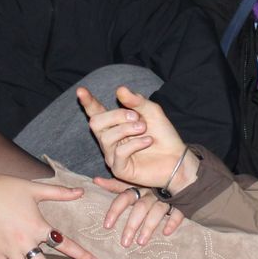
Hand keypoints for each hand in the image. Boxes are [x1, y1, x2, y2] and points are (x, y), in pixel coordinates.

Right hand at [77, 85, 193, 190]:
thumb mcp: (152, 112)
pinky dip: (135, 143)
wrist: (176, 158)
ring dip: (127, 129)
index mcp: (114, 124)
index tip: (81, 91)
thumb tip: (120, 90)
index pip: (96, 112)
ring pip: (106, 137)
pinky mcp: (119, 169)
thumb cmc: (163, 135)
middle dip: (116, 116)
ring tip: (144, 128)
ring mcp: (112, 155)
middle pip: (96, 123)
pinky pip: (119, 152)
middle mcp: (109, 139)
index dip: (88, 102)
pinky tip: (148, 141)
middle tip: (136, 117)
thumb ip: (136, 101)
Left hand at [93, 177, 185, 247]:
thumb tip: (95, 180)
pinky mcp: (180, 203)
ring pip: (157, 211)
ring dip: (149, 227)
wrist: (179, 174)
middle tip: (124, 243)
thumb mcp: (133, 182)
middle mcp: (151, 192)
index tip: (107, 226)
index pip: (124, 197)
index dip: (115, 210)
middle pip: (140, 208)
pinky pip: (178, 211)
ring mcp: (166, 198)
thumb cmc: (151, 184)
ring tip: (141, 242)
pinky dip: (173, 221)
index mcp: (139, 187)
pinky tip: (167, 232)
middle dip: (132, 225)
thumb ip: (115, 185)